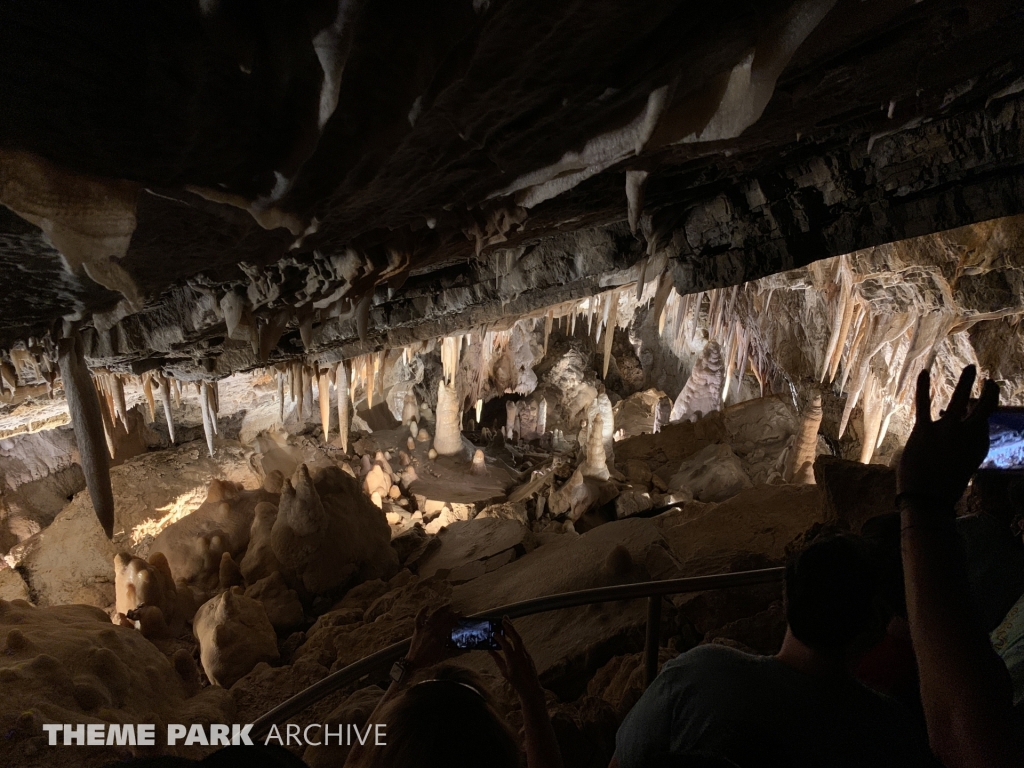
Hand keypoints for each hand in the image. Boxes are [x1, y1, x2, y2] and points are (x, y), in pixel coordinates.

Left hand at [406, 605, 457, 669]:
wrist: (414, 662)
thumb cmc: (429, 660)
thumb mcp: (443, 657)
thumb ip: (456, 653)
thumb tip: (468, 650)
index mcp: (439, 638)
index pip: (449, 624)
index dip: (455, 618)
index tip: (460, 614)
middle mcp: (432, 631)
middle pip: (443, 619)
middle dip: (451, 614)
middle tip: (457, 611)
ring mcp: (424, 629)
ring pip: (434, 616)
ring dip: (441, 610)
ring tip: (448, 606)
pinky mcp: (417, 629)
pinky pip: (419, 618)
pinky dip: (422, 612)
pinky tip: (427, 606)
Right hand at [490, 617, 543, 701]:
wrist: (531, 687)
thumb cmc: (516, 681)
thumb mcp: (504, 672)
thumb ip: (497, 659)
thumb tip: (490, 650)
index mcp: (513, 661)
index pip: (506, 646)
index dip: (500, 639)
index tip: (494, 633)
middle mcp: (521, 655)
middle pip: (516, 638)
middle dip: (510, 627)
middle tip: (503, 619)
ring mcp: (526, 654)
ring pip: (519, 639)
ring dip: (513, 629)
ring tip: (507, 621)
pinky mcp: (528, 654)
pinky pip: (521, 643)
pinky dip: (515, 637)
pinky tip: (511, 633)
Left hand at [898, 365, 998, 509]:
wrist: (927, 499)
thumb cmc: (942, 485)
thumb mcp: (962, 465)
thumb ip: (962, 444)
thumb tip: (951, 423)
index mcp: (980, 446)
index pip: (983, 422)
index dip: (979, 415)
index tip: (976, 408)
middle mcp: (968, 436)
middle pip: (983, 408)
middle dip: (988, 393)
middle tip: (990, 381)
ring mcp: (947, 431)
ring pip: (960, 399)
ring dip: (967, 381)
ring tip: (971, 367)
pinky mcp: (924, 431)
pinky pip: (924, 404)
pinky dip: (923, 387)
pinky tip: (924, 373)